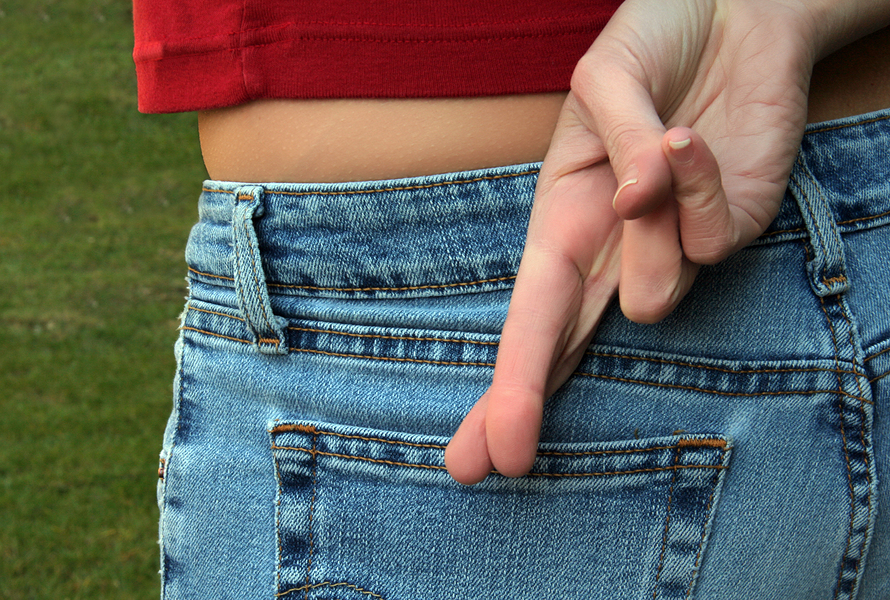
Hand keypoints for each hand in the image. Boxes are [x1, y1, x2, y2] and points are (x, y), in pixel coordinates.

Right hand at [444, 0, 847, 483]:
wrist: (731, 14)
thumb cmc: (650, 46)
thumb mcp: (605, 81)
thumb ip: (616, 145)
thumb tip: (630, 207)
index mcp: (560, 222)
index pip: (527, 316)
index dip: (506, 384)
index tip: (476, 456)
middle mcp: (610, 252)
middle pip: (564, 349)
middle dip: (527, 398)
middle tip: (501, 457)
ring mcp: (674, 251)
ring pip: (654, 297)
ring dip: (643, 228)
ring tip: (656, 144)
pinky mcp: (731, 232)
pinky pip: (710, 236)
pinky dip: (694, 176)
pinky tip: (689, 137)